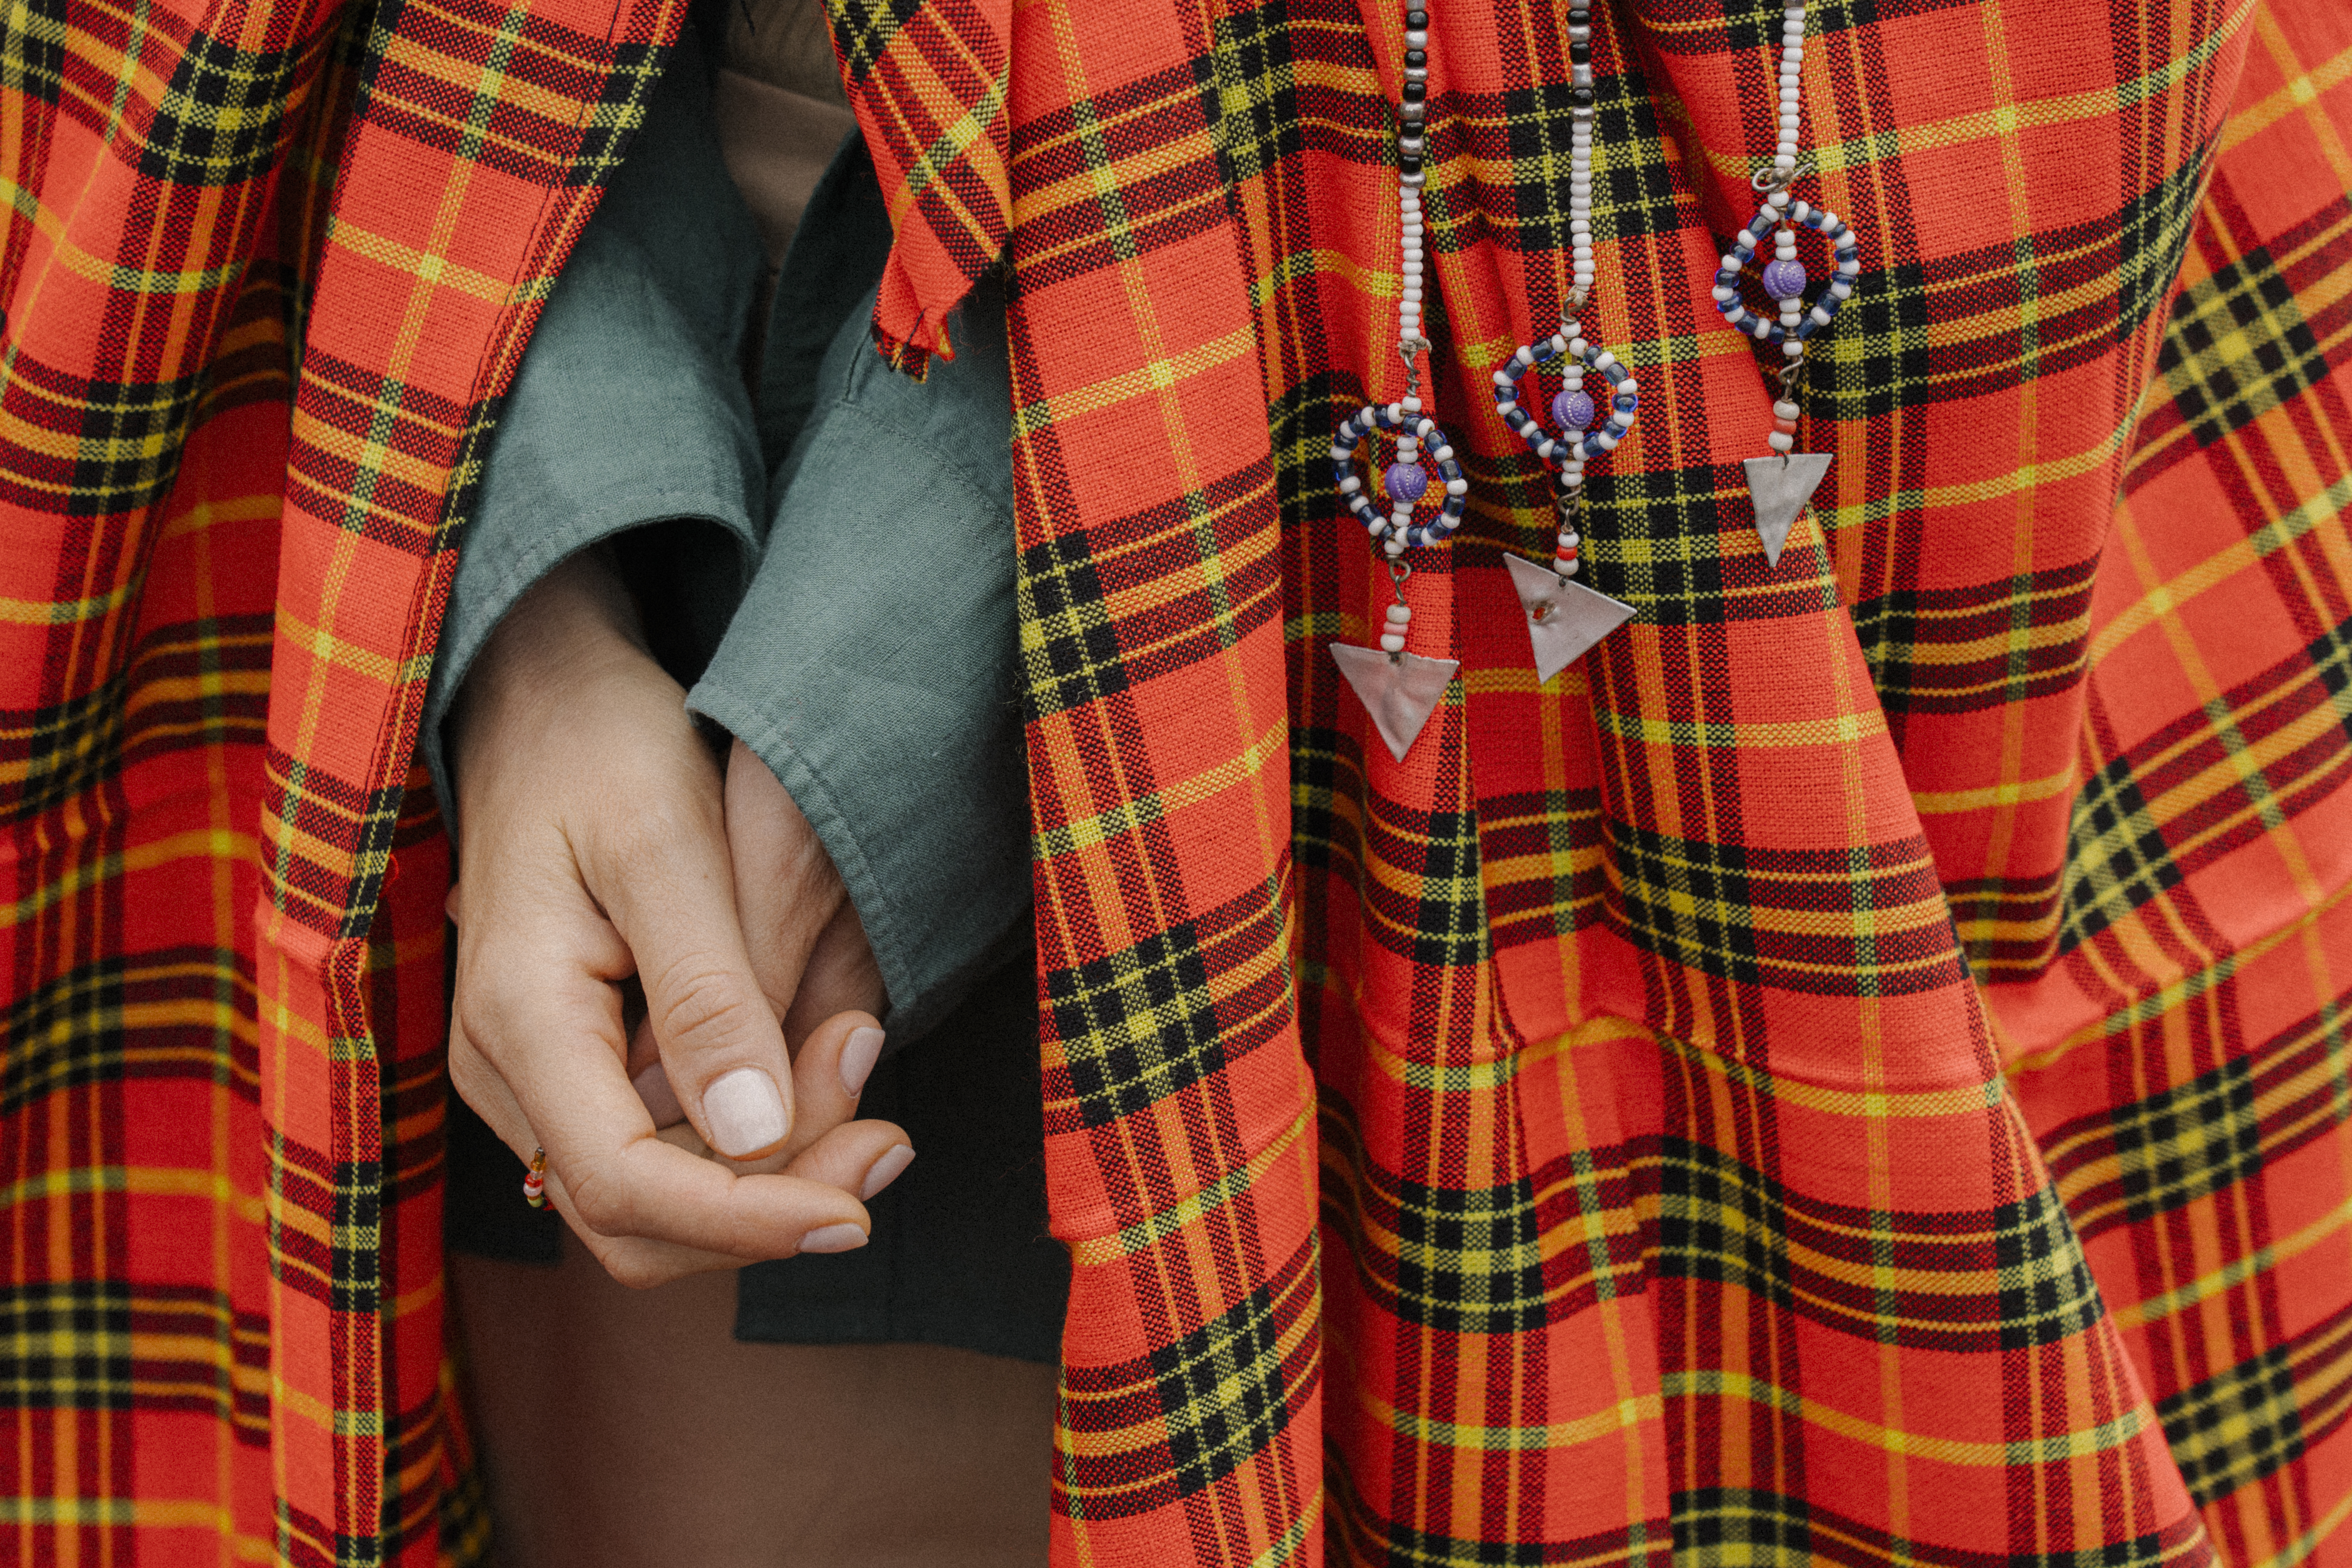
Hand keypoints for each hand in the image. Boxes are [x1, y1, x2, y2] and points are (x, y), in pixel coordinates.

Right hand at [444, 549, 909, 1286]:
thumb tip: (755, 1134)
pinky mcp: (574, 1060)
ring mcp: (533, 1074)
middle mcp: (507, 1071)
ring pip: (657, 1192)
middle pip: (639, 1219)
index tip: (860, 1215)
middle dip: (773, 1199)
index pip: (626, 1187)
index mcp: (520, 1020)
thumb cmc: (603, 747)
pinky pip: (659, 1141)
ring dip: (774, 1159)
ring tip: (861, 1052)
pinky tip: (822, 1048)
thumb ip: (707, 993)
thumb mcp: (664, 847)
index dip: (749, 1222)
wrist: (544, 698)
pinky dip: (750, 1123)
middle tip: (890, 1130)